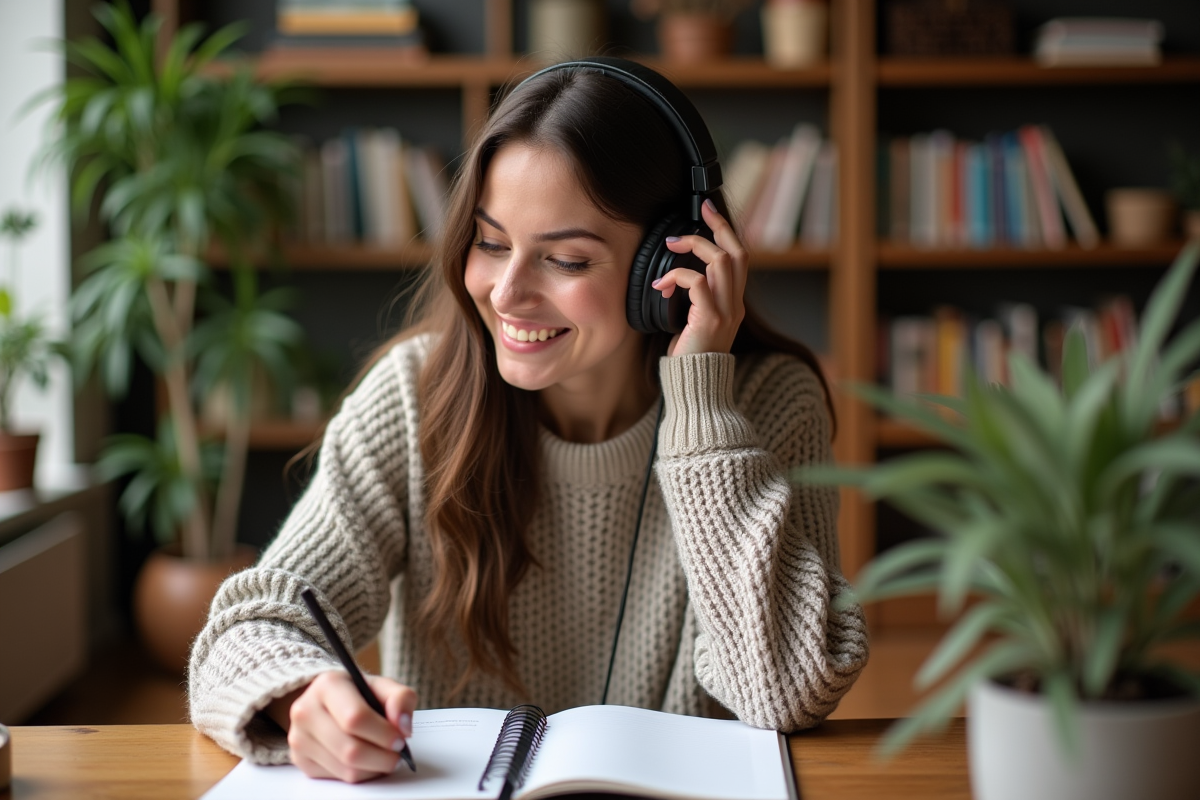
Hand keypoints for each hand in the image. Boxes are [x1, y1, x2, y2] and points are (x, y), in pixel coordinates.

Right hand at [272, 671, 417, 782]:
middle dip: (382, 757)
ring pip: (345, 770)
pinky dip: (360, 774)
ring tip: (384, 756)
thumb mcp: (382, 686)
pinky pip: (337, 778)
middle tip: (397, 753)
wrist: (327, 702)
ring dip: (374, 769)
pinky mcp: (300, 760)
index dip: (383, 734)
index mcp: (327, 684)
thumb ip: (401, 698)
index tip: (400, 739)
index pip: (356, 718)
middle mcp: (306, 711)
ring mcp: (299, 738)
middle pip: (350, 750)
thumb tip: (403, 726)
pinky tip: (366, 760)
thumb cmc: (358, 695)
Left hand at [651, 198, 747, 356]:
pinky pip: (698, 283)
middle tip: (694, 216)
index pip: (739, 258)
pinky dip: (677, 276)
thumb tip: (677, 275)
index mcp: (733, 303)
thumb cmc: (690, 357)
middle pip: (736, 253)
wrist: (696, 388)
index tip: (708, 211)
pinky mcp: (710, 319)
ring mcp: (726, 312)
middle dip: (716, 228)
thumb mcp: (696, 322)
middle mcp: (735, 305)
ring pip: (720, 261)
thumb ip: (696, 299)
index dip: (725, 231)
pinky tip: (661, 285)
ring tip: (671, 248)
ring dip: (693, 248)